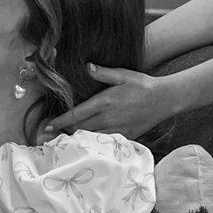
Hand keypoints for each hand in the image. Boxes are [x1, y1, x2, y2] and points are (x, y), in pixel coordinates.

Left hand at [40, 64, 176, 138]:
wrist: (165, 100)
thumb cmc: (143, 85)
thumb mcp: (123, 74)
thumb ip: (103, 73)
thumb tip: (86, 67)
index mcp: (104, 102)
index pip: (76, 114)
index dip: (60, 121)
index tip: (47, 126)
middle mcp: (108, 118)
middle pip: (79, 129)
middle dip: (64, 132)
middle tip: (49, 135)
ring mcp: (116, 129)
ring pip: (90, 138)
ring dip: (76, 140)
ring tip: (63, 141)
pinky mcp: (124, 136)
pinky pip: (104, 143)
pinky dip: (92, 145)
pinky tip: (85, 145)